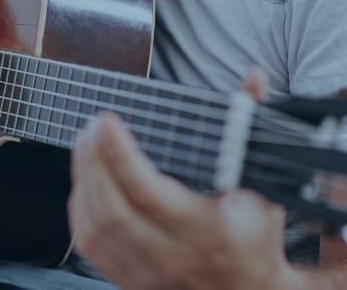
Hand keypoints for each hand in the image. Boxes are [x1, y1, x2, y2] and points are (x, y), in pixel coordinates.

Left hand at [69, 75, 295, 289]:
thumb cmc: (256, 235)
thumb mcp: (266, 185)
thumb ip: (253, 126)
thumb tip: (254, 77)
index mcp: (207, 232)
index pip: (149, 192)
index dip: (120, 153)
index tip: (107, 119)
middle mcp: (174, 258)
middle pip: (113, 210)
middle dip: (94, 161)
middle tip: (91, 125)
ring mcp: (149, 276)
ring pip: (96, 229)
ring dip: (83, 180)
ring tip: (84, 143)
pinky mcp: (132, 283)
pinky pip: (91, 247)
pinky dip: (80, 208)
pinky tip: (84, 179)